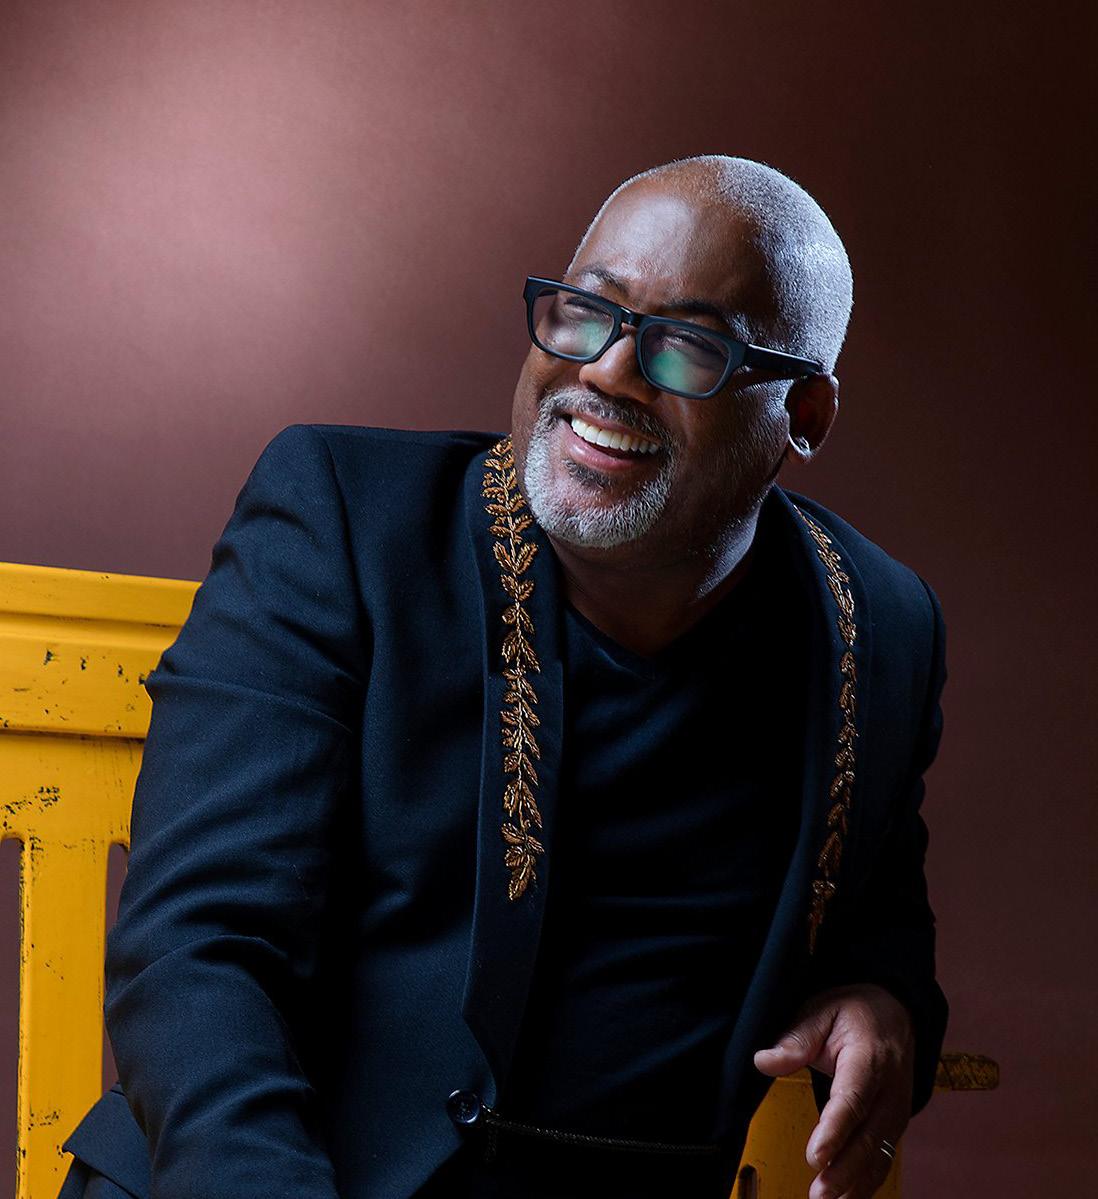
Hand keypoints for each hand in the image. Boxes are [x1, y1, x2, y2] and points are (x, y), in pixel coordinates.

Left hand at [753, 983, 914, 1198]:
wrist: (895, 1013)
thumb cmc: (853, 1012)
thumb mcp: (822, 1010)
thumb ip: (795, 1038)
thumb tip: (763, 1060)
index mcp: (870, 1057)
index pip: (852, 1099)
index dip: (834, 1130)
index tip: (815, 1156)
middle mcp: (890, 1089)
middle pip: (868, 1136)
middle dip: (844, 1169)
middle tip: (818, 1192)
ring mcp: (897, 1110)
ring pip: (879, 1154)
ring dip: (855, 1183)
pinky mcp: (895, 1125)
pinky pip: (883, 1158)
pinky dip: (867, 1183)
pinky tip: (846, 1198)